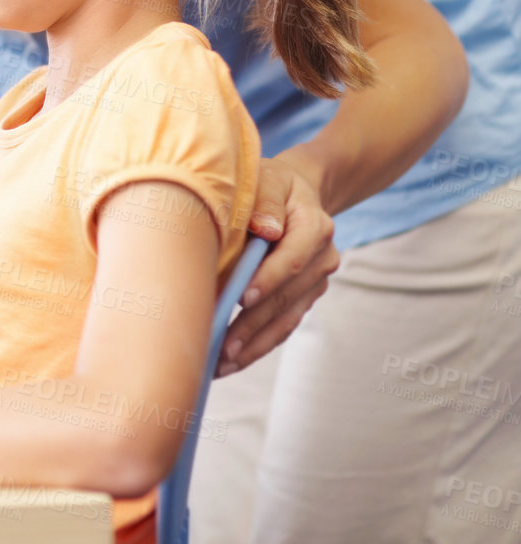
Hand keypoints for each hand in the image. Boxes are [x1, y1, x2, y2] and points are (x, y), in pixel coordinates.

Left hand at [219, 150, 340, 375]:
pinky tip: (231, 361)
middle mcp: (322, 257)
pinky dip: (258, 344)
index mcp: (314, 226)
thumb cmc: (270, 185)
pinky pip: (283, 325)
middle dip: (254, 324)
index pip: (293, 257)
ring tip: (221, 364)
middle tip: (223, 346)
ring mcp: (315, 282)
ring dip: (254, 344)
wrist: (294, 193)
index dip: (269, 279)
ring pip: (286, 319)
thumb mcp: (267, 179)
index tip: (243, 298)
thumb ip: (265, 200)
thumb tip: (266, 229)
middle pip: (288, 297)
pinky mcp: (304, 297)